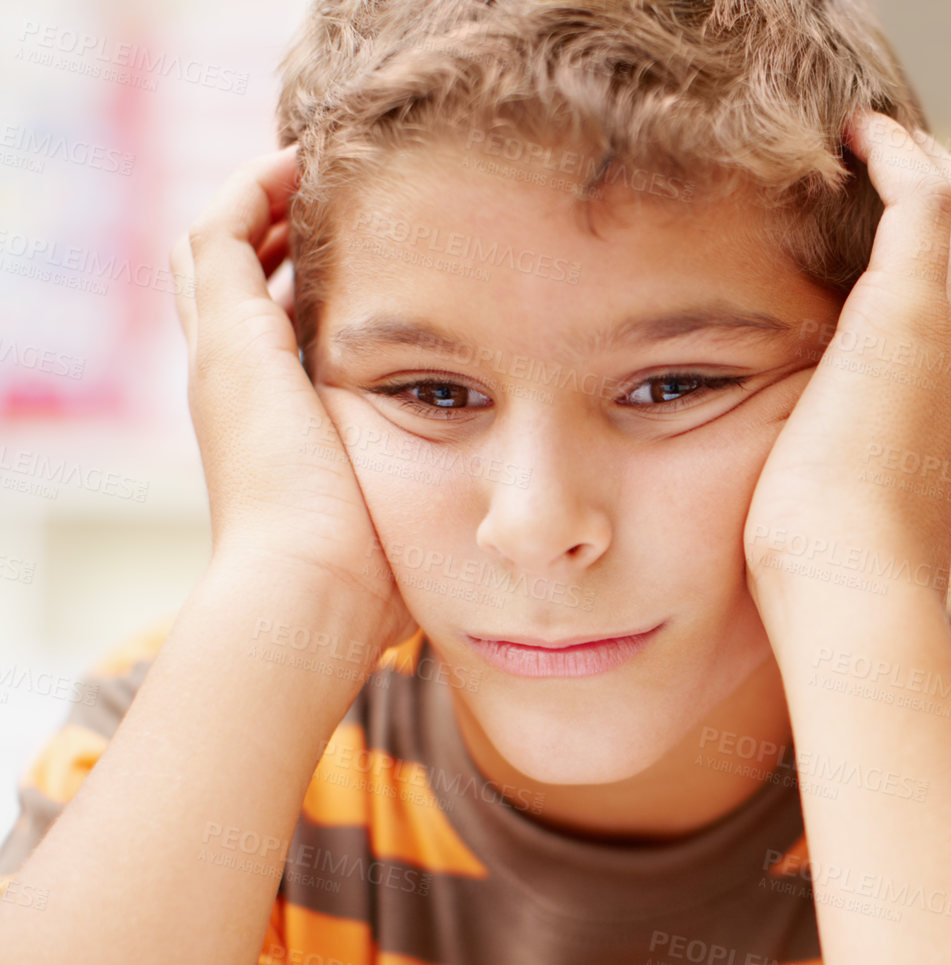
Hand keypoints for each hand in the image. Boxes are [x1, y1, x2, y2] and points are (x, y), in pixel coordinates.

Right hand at [171, 145, 414, 652]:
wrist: (310, 592)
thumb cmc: (367, 578)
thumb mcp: (402, 512)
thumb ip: (436, 488)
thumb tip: (509, 508)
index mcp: (269, 422)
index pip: (265, 329)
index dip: (298, 284)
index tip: (364, 259)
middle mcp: (233, 383)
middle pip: (231, 280)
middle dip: (280, 232)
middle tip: (340, 194)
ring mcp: (223, 358)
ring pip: (218, 245)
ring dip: (267, 200)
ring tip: (323, 163)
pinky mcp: (230, 340)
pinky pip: (220, 231)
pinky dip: (254, 191)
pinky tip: (304, 163)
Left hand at [743, 111, 950, 611]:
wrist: (859, 591)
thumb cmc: (841, 580)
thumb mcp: (873, 517)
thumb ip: (874, 472)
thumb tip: (836, 469)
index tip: (914, 249)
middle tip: (901, 171)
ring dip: (934, 166)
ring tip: (878, 142)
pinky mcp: (913, 313)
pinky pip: (924, 198)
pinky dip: (897, 156)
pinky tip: (857, 134)